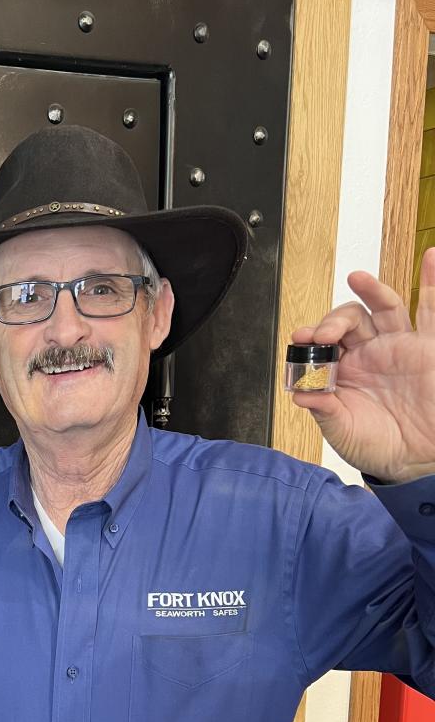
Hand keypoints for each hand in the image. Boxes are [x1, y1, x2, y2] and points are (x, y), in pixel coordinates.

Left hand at [290, 246, 434, 482]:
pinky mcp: (428, 347)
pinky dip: (433, 282)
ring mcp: (400, 346)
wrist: (415, 462)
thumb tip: (300, 394)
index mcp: (346, 371)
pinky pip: (433, 313)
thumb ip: (324, 410)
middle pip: (350, 320)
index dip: (312, 337)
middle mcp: (371, 353)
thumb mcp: (343, 431)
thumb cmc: (378, 446)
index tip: (301, 338)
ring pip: (386, 308)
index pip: (325, 343)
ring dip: (372, 291)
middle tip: (323, 334)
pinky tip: (431, 259)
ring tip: (358, 278)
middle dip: (333, 320)